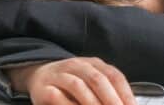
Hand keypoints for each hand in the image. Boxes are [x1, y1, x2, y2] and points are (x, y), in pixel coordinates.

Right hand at [7, 57, 135, 104]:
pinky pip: (57, 96)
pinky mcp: (43, 88)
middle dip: (111, 100)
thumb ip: (107, 92)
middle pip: (98, 80)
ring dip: (92, 104)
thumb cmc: (71, 84)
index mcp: (93, 64)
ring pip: (78, 86)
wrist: (38, 76)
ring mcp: (59, 75)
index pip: (114, 76)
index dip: (125, 93)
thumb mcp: (91, 82)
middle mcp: (77, 65)